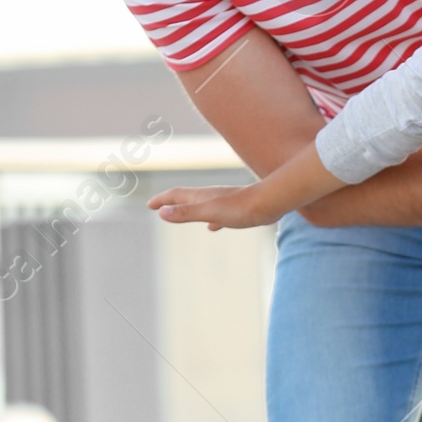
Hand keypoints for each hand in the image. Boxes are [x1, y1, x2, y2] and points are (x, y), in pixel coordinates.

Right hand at [149, 182, 272, 230]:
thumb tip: (162, 213)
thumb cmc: (240, 208)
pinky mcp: (236, 209)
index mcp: (202, 196)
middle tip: (159, 207)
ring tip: (181, 215)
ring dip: (188, 209)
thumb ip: (187, 212)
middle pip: (186, 198)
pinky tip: (213, 226)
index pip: (176, 195)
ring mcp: (224, 202)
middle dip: (171, 202)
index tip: (150, 205)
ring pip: (201, 205)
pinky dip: (209, 219)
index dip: (162, 200)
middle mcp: (211, 196)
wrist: (270, 203)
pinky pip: (217, 214)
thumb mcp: (210, 212)